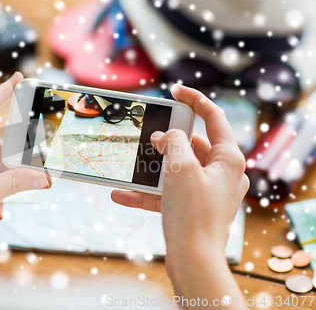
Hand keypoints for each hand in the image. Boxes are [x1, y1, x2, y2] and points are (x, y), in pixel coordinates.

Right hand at [111, 84, 248, 305]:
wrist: (193, 261)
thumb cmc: (193, 213)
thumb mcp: (181, 167)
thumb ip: (173, 142)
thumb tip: (165, 137)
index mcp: (228, 158)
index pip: (214, 117)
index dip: (195, 99)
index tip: (175, 90)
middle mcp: (222, 173)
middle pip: (194, 144)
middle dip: (168, 139)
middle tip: (150, 133)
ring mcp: (208, 191)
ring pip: (178, 168)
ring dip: (154, 167)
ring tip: (133, 163)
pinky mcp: (193, 207)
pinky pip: (169, 192)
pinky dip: (148, 192)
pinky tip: (122, 193)